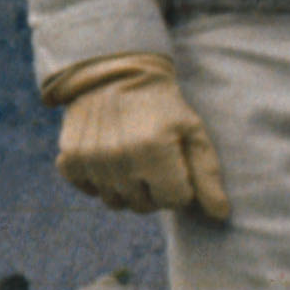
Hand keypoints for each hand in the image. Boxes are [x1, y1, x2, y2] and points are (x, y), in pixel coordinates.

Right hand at [51, 54, 228, 220]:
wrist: (115, 74)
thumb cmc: (163, 106)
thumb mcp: (193, 132)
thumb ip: (207, 174)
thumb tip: (220, 214)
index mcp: (153, 151)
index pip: (174, 201)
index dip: (181, 186)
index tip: (177, 164)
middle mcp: (118, 158)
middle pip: (144, 206)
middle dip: (154, 190)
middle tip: (156, 162)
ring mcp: (90, 160)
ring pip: (115, 202)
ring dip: (127, 188)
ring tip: (133, 159)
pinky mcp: (69, 158)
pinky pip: (88, 190)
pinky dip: (99, 180)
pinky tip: (109, 158)